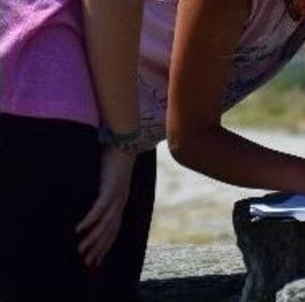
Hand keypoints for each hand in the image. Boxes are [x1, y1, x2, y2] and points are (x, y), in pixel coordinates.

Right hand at [76, 146, 135, 267]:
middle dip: (100, 248)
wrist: (126, 141)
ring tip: (81, 250)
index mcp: (120, 200)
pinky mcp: (110, 188)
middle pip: (110, 230)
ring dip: (93, 238)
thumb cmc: (114, 158)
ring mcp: (117, 196)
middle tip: (88, 262)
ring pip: (105, 223)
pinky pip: (99, 208)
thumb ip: (101, 190)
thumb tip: (91, 197)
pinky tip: (79, 229)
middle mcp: (120, 201)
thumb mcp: (107, 179)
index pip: (114, 228)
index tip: (97, 258)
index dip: (106, 244)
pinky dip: (90, 220)